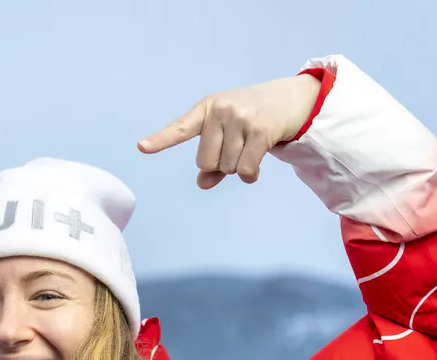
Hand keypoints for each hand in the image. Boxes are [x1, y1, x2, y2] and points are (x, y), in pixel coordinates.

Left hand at [138, 74, 321, 188]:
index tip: (142, 147)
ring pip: (227, 168)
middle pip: (205, 162)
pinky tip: (257, 164)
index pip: (180, 128)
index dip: (161, 140)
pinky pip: (245, 169)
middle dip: (221, 165)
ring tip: (252, 148)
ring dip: (239, 169)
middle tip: (238, 147)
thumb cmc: (254, 117)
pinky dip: (250, 175)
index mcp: (207, 108)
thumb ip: (213, 159)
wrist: (294, 98)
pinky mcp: (260, 130)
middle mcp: (221, 110)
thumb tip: (202, 183)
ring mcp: (241, 118)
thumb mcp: (229, 132)